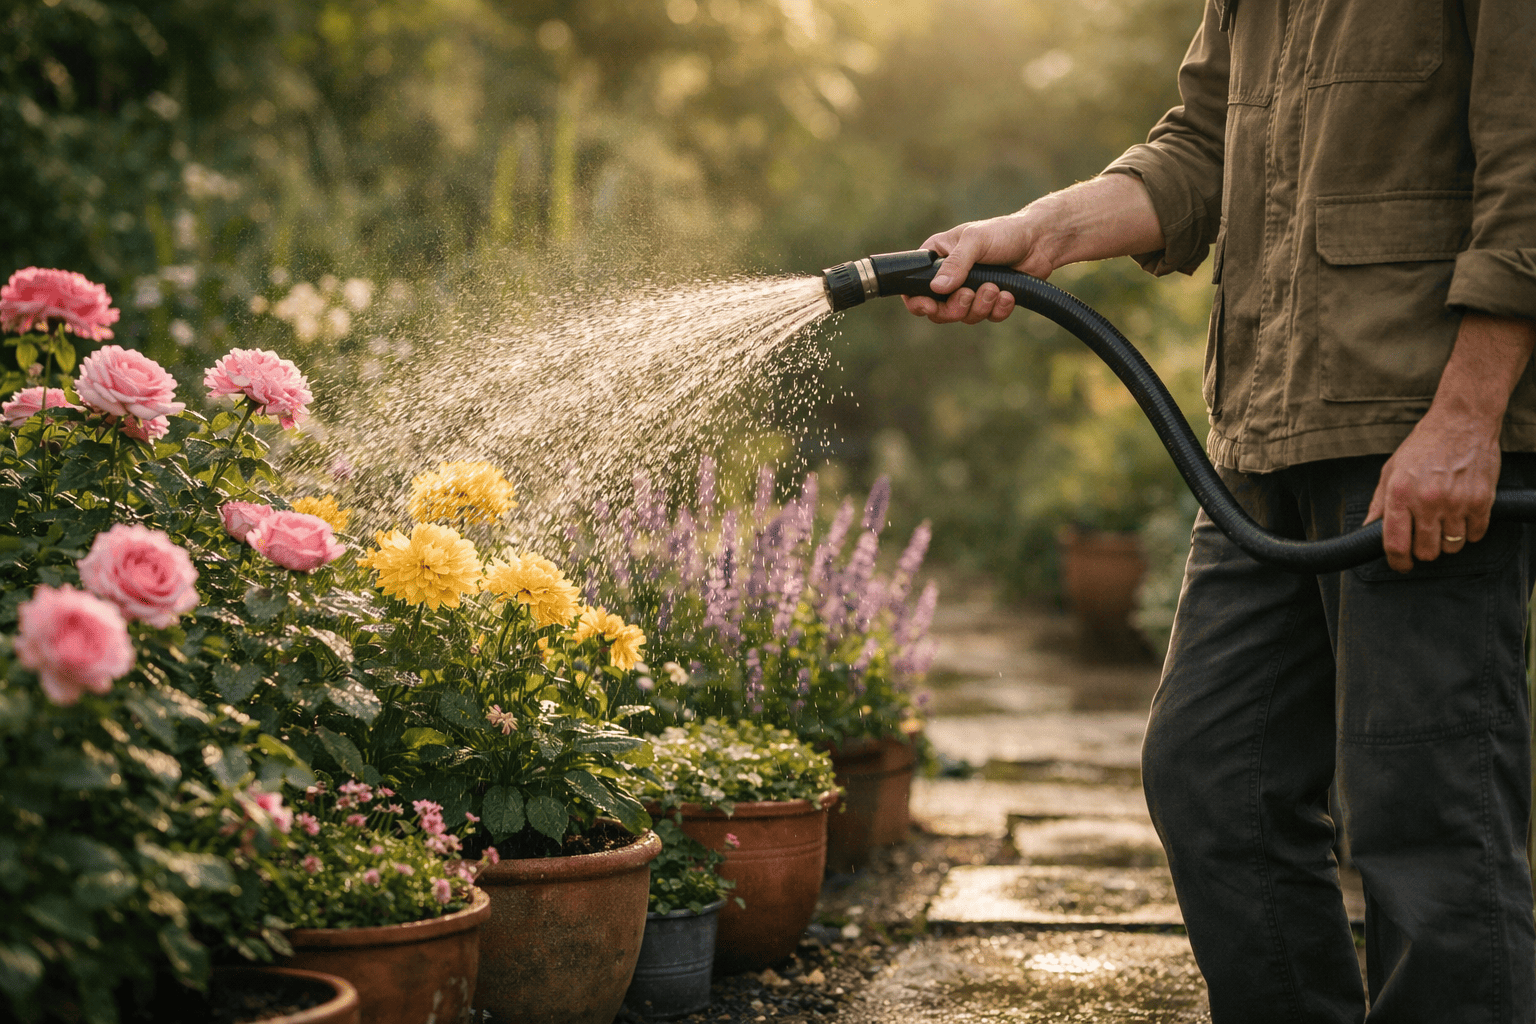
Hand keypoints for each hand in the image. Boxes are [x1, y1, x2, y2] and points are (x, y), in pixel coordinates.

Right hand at [900, 215, 1045, 323]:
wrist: (1040, 241)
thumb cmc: (1004, 232)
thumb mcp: (975, 240)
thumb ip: (956, 263)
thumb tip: (936, 288)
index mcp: (937, 258)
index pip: (913, 286)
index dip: (917, 301)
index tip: (929, 306)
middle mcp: (950, 277)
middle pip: (937, 310)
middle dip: (955, 308)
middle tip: (969, 295)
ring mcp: (970, 291)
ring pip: (963, 316)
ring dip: (980, 306)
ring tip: (995, 288)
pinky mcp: (990, 302)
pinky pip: (987, 317)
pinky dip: (998, 309)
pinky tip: (1008, 295)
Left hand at [1364, 408, 1500, 572]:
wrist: (1462, 422)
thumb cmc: (1423, 445)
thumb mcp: (1391, 470)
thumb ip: (1378, 503)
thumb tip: (1366, 529)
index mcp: (1399, 494)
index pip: (1395, 544)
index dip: (1397, 562)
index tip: (1401, 565)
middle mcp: (1427, 501)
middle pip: (1426, 552)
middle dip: (1424, 551)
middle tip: (1425, 538)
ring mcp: (1456, 502)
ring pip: (1452, 547)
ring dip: (1448, 541)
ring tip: (1445, 521)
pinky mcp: (1481, 501)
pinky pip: (1476, 535)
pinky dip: (1470, 532)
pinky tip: (1463, 516)